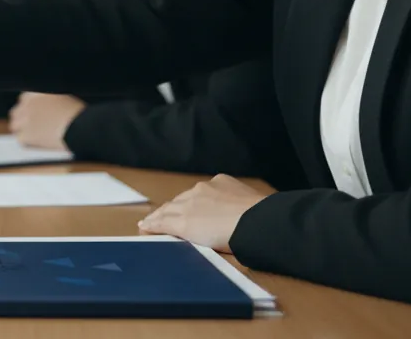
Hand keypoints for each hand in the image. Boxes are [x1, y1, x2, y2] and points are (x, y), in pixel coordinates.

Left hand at [8, 93, 84, 149]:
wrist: (83, 126)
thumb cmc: (79, 114)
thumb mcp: (64, 99)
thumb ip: (51, 102)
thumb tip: (49, 109)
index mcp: (38, 93)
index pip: (24, 99)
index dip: (29, 108)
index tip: (33, 115)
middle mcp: (28, 104)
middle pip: (17, 112)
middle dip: (22, 119)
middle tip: (31, 127)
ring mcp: (26, 119)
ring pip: (15, 125)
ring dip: (22, 130)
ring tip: (33, 137)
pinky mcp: (27, 134)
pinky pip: (21, 139)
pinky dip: (28, 142)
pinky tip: (37, 144)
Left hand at [137, 174, 269, 252]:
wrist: (256, 222)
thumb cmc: (264, 217)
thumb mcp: (252, 205)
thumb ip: (242, 207)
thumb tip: (248, 216)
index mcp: (221, 183)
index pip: (199, 194)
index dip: (189, 203)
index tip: (185, 208)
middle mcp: (202, 189)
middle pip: (181, 200)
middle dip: (172, 209)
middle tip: (161, 216)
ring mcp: (190, 204)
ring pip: (169, 210)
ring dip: (159, 217)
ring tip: (149, 223)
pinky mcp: (182, 222)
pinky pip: (162, 222)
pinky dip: (153, 225)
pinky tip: (146, 228)